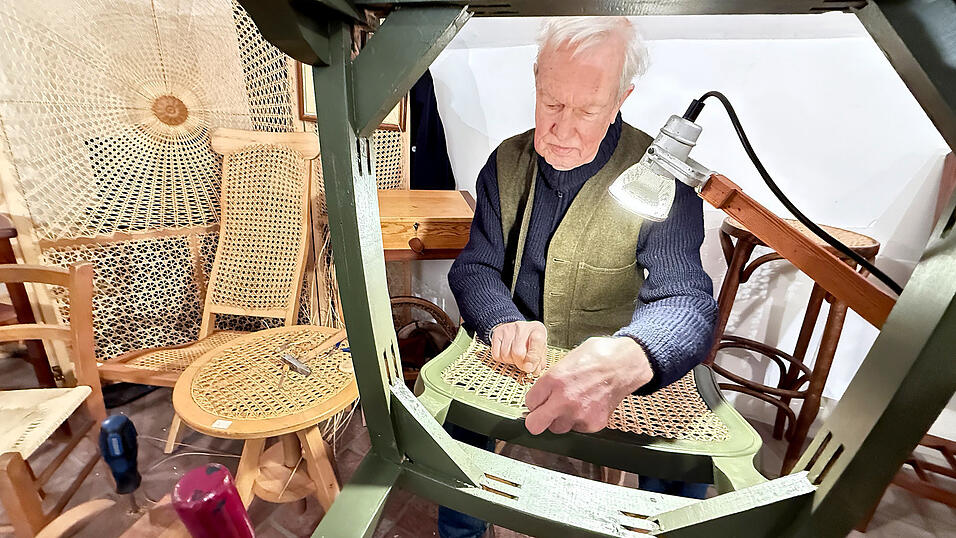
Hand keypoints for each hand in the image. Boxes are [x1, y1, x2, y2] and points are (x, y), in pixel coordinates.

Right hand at [490, 321, 547, 373]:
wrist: (518, 329)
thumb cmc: (531, 341)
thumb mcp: (541, 349)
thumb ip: (539, 362)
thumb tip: (532, 370)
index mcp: (537, 331)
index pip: (537, 341)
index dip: (533, 357)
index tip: (530, 368)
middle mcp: (522, 328)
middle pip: (518, 352)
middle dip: (520, 364)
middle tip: (523, 365)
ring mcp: (508, 329)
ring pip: (506, 355)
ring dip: (510, 361)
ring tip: (515, 357)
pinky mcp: (497, 333)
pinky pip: (496, 354)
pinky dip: (501, 359)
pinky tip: (507, 354)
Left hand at [524, 336, 653, 434]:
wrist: (625, 364)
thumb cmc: (597, 357)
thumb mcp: (566, 360)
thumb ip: (551, 380)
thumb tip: (541, 395)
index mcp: (553, 380)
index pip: (529, 402)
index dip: (534, 401)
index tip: (540, 400)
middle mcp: (564, 400)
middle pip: (535, 425)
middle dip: (537, 420)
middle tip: (543, 415)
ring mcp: (579, 414)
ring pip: (557, 428)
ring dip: (560, 420)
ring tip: (571, 405)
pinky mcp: (593, 424)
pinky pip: (577, 428)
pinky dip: (579, 421)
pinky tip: (587, 406)